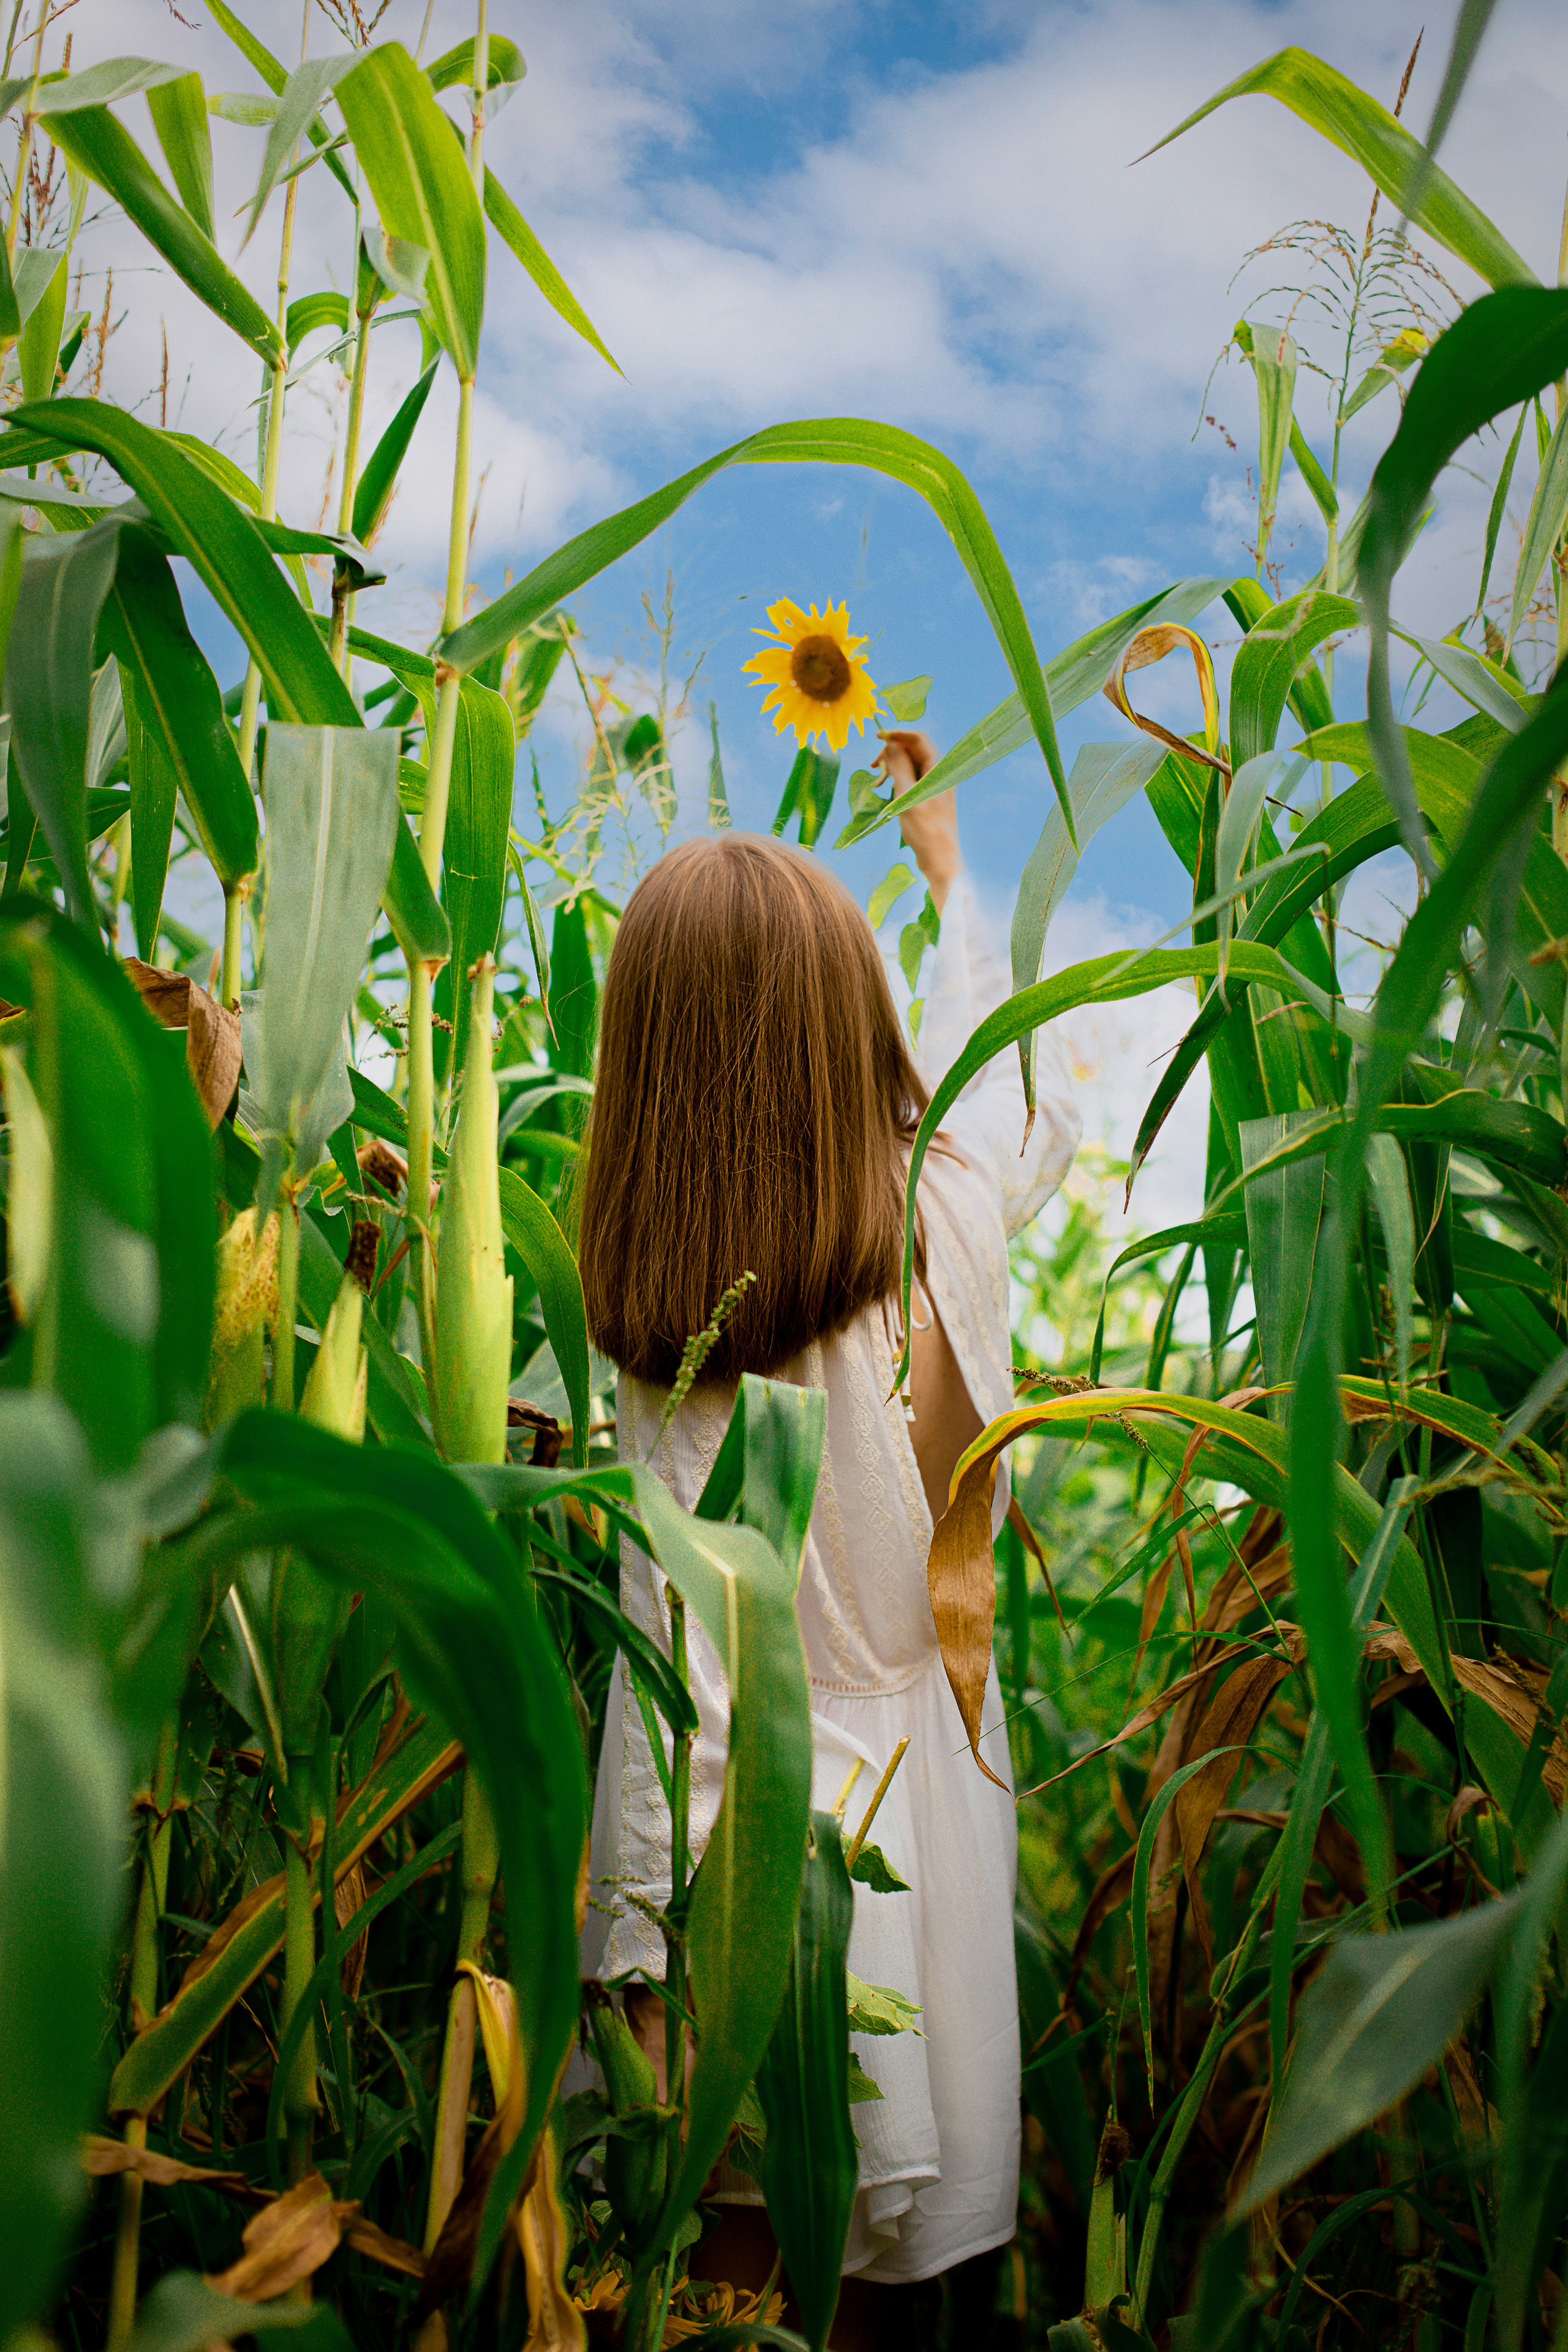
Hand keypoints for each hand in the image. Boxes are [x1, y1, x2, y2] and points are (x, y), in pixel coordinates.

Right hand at [875, 730, 959, 913]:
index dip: (898, 734)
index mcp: (939, 769)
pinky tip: (884, 788)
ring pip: (910, 764)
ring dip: (892, 767)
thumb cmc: (926, 830)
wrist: (940, 859)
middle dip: (892, 752)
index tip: (877, 737)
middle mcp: (939, 773)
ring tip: (877, 780)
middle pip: (913, 750)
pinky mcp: (927, 796)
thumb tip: (890, 744)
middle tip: (873, 766)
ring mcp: (933, 785)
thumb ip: (899, 767)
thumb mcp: (907, 796)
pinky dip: (897, 779)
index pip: (919, 739)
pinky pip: (910, 778)